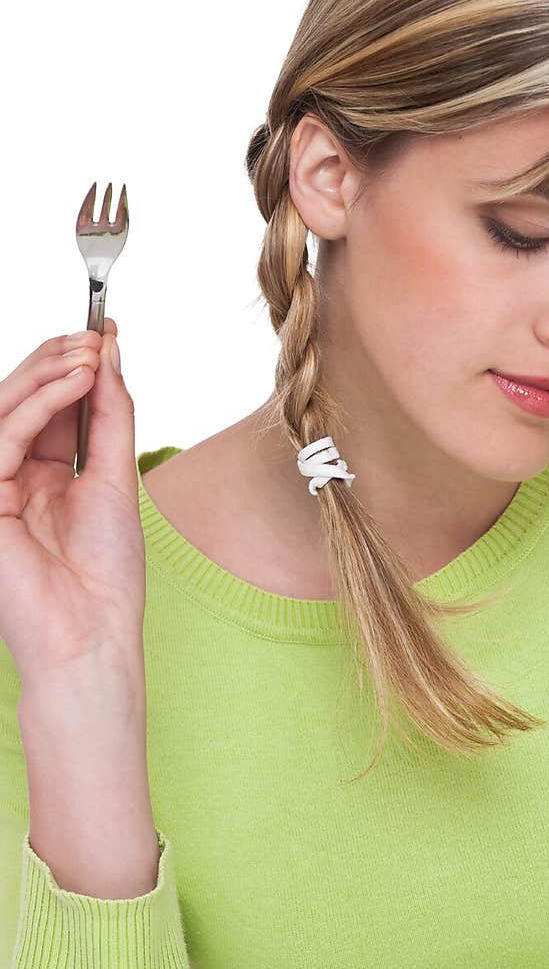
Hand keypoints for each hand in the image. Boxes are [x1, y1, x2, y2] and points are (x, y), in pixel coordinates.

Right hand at [0, 318, 144, 688]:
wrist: (92, 633)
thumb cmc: (107, 574)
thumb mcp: (116, 479)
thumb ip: (110, 417)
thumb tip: (109, 355)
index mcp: (43, 478)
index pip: (51, 409)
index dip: (73, 369)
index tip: (105, 335)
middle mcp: (13, 479)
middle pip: (23, 402)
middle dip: (57, 364)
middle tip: (94, 338)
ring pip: (7, 411)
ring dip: (49, 376)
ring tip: (89, 355)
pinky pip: (3, 436)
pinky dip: (39, 406)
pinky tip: (75, 384)